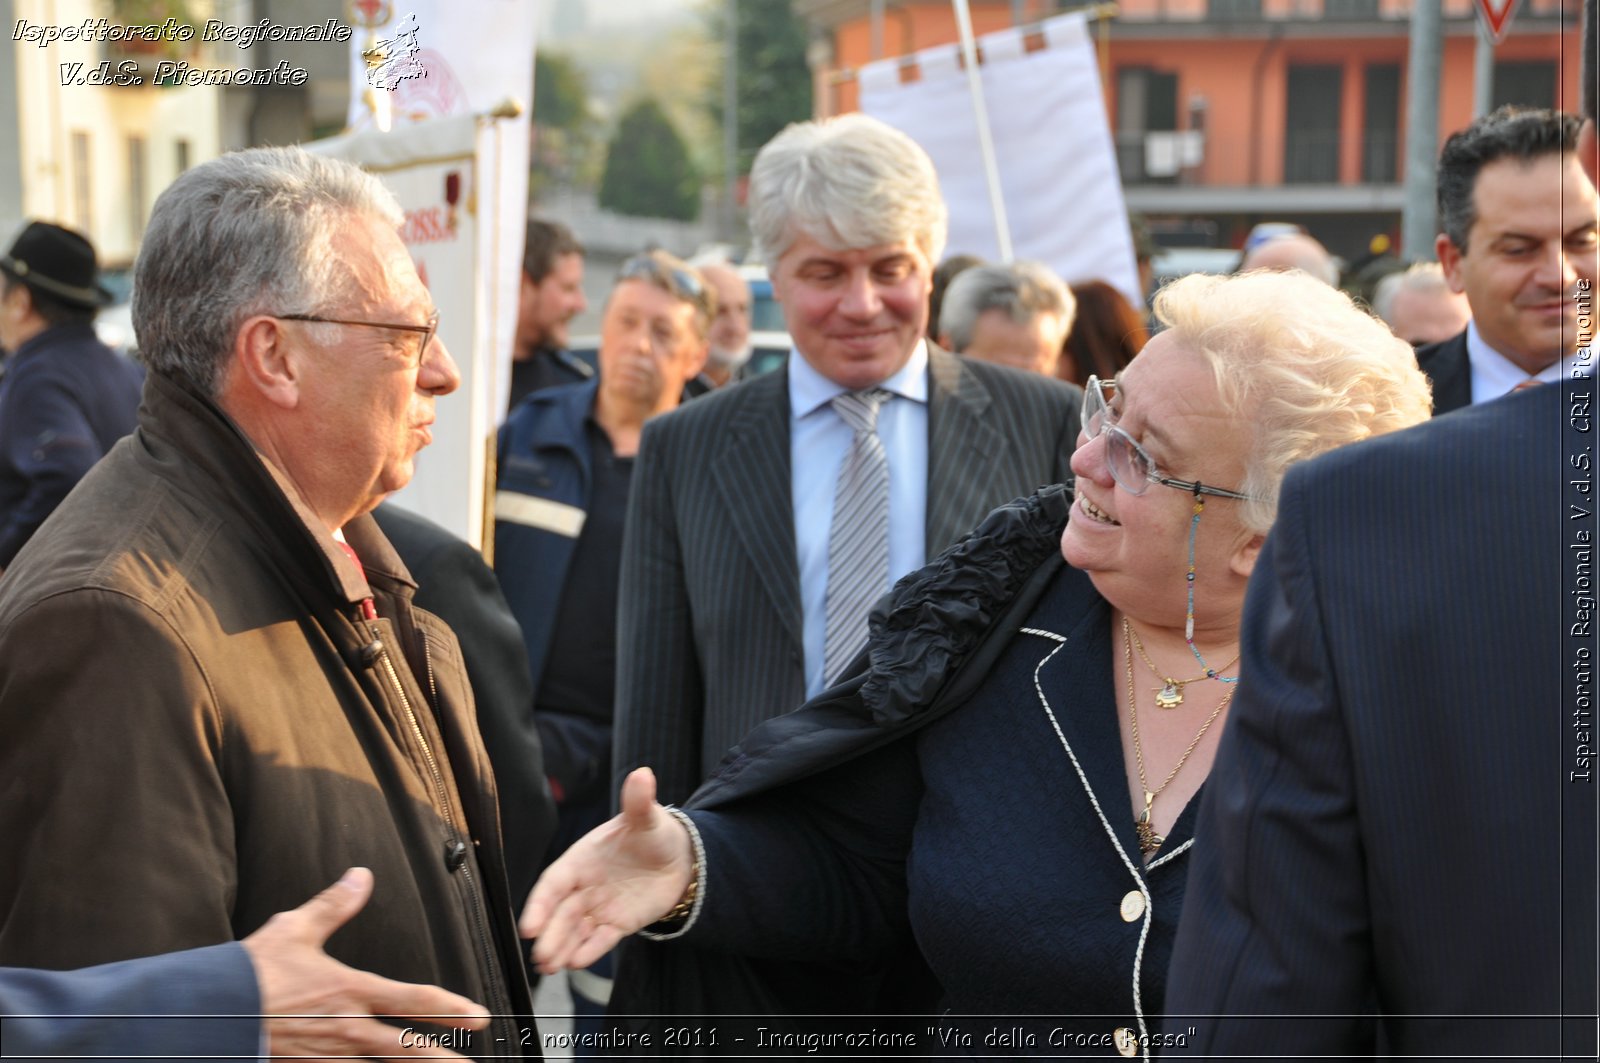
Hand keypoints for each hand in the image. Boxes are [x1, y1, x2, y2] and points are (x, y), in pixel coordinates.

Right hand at [242, 867, 488, 1060]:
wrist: (205, 1015)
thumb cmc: (251, 973)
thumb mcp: (295, 928)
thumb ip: (334, 905)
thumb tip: (361, 877)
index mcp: (351, 990)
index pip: (415, 1000)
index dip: (451, 1009)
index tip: (479, 1018)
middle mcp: (347, 1028)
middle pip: (406, 1048)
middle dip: (442, 1057)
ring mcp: (328, 1054)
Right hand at [520, 767, 693, 972]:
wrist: (679, 857)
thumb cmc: (654, 832)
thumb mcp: (646, 817)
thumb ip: (638, 801)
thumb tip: (642, 774)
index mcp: (581, 859)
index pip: (553, 883)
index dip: (539, 904)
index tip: (528, 926)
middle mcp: (585, 886)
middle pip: (560, 913)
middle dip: (549, 934)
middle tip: (540, 956)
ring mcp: (600, 906)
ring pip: (575, 930)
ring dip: (562, 947)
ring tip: (551, 966)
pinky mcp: (618, 923)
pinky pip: (600, 939)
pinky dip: (589, 951)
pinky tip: (577, 963)